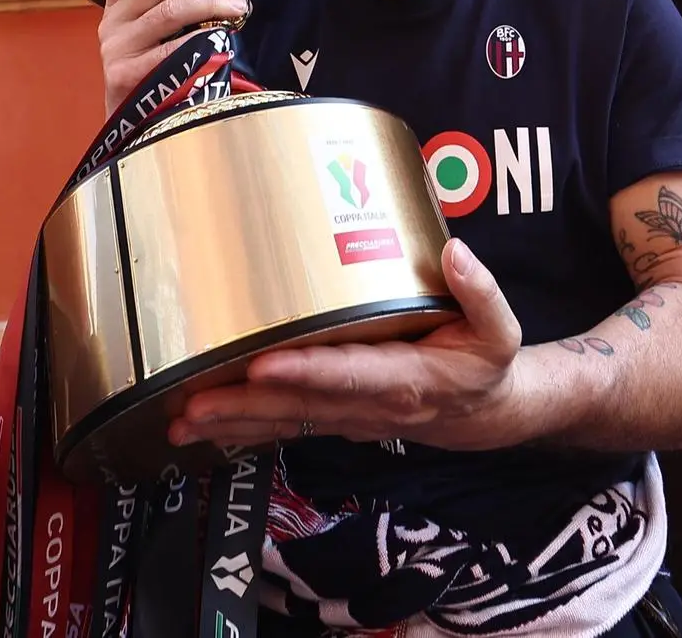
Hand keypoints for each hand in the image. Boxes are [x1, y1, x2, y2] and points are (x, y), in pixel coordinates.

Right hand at [98, 0, 247, 114]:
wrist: (132, 124)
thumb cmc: (151, 70)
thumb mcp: (150, 33)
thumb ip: (168, 4)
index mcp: (117, 7)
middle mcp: (112, 24)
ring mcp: (116, 50)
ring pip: (166, 14)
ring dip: (207, 5)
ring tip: (238, 6)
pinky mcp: (125, 76)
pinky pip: (170, 52)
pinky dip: (200, 43)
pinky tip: (222, 41)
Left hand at [169, 239, 522, 451]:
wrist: (482, 414)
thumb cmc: (482, 364)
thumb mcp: (499, 330)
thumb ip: (480, 292)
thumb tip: (456, 253)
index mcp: (407, 379)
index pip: (349, 375)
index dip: (307, 372)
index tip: (265, 364)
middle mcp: (369, 404)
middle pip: (299, 405)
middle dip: (245, 405)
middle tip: (193, 403)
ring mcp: (347, 417)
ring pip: (283, 421)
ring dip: (232, 421)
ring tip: (182, 420)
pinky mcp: (333, 417)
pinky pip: (283, 425)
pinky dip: (242, 427)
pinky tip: (203, 426)